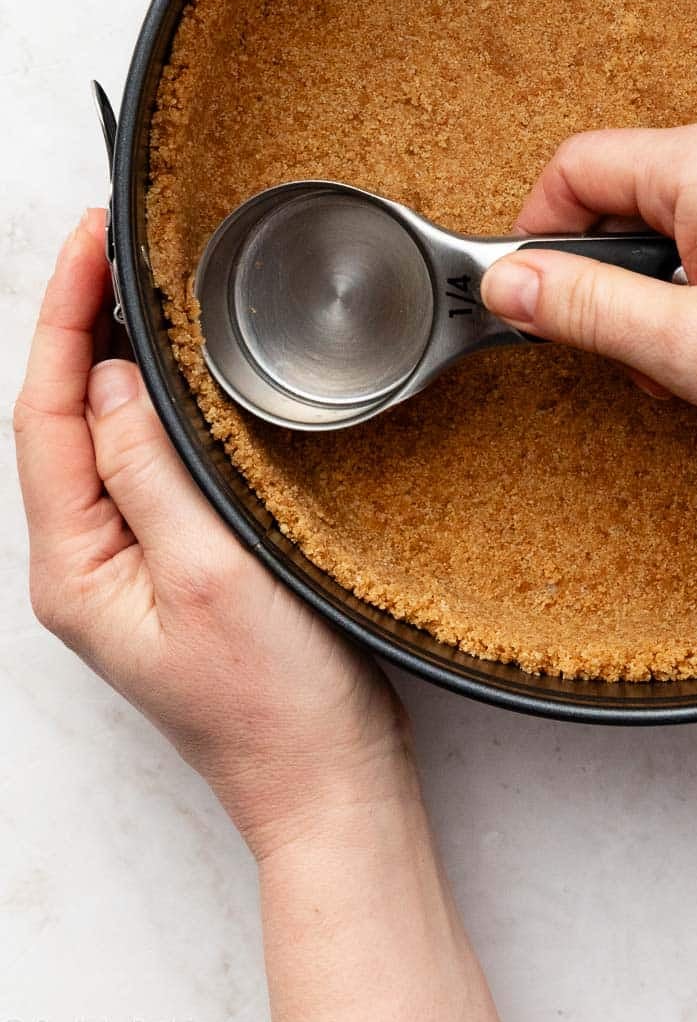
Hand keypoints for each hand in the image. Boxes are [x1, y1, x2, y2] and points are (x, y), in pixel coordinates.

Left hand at [15, 211, 413, 858]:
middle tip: (108, 238)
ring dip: (107, 353)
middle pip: (58, 417)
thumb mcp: (210, 574)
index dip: (61, 316)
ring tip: (132, 280)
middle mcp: (85, 562)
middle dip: (74, 320)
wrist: (327, 783)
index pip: (44, 415)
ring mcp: (126, 564)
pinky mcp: (173, 563)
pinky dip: (151, 400)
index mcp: (73, 568)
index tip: (89, 240)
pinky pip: (143, 462)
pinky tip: (177, 370)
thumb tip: (107, 381)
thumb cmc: (275, 703)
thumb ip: (151, 474)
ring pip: (98, 435)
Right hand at [481, 103, 696, 450]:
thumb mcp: (689, 349)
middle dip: (620, 276)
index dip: (539, 237)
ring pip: (687, 211)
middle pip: (632, 190)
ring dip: (674, 283)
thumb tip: (509, 281)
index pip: (575, 168)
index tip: (541, 300)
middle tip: (648, 356)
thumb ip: (585, 308)